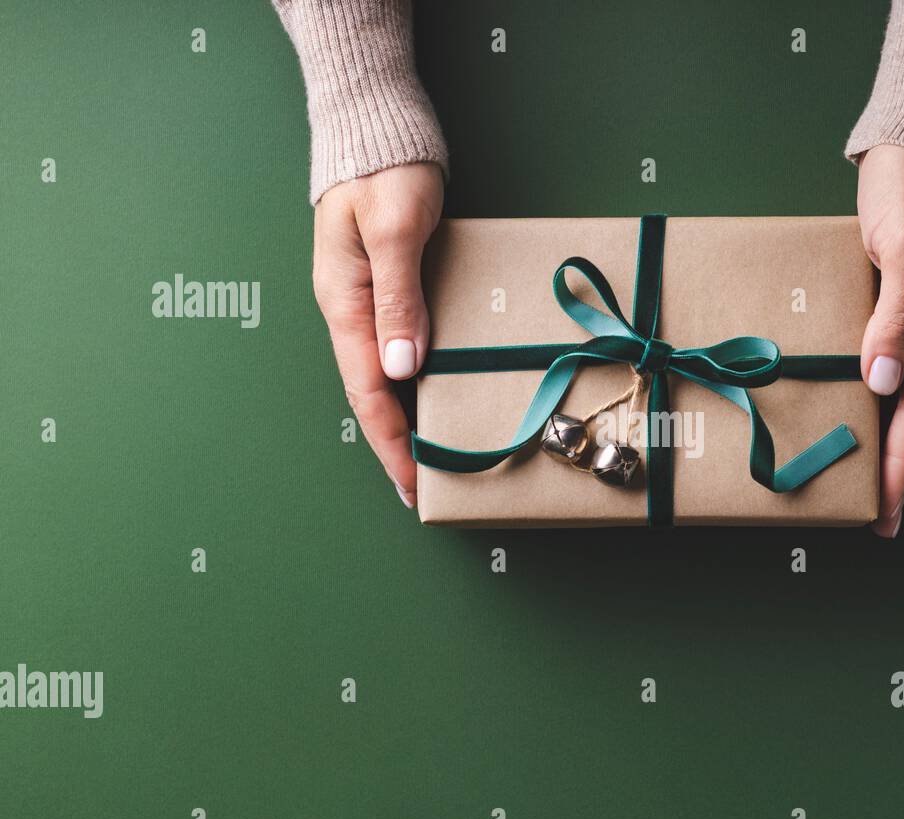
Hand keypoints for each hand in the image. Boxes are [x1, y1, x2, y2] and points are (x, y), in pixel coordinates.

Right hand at [312, 163, 443, 507]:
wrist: (378, 126)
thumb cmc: (385, 168)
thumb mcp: (394, 229)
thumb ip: (397, 298)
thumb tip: (401, 368)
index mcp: (345, 302)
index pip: (367, 390)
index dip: (390, 442)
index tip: (412, 484)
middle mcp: (352, 310)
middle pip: (373, 392)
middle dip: (398, 442)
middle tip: (428, 486)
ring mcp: (368, 301)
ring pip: (386, 374)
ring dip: (408, 415)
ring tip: (436, 455)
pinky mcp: (389, 288)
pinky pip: (400, 347)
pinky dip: (417, 381)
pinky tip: (438, 396)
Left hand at [856, 145, 903, 537]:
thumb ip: (897, 316)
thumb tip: (882, 383)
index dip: (902, 462)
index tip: (885, 507)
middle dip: (898, 469)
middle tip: (877, 519)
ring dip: (888, 440)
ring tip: (867, 485)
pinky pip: (891, 366)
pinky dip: (877, 401)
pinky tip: (858, 416)